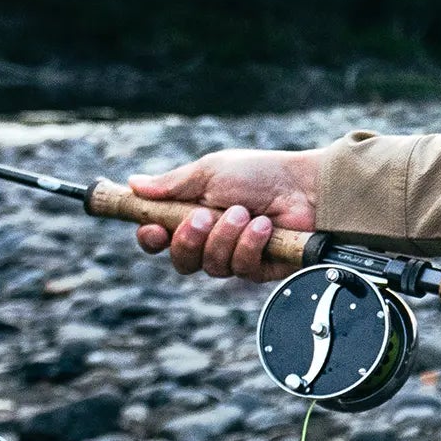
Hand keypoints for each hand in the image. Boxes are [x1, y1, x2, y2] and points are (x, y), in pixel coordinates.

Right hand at [127, 149, 322, 281]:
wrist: (307, 185)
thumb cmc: (260, 174)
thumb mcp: (211, 172)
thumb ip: (173, 184)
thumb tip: (134, 183)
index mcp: (193, 215)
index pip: (159, 239)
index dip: (150, 239)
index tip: (152, 228)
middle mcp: (211, 240)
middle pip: (181, 261)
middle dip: (188, 240)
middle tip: (205, 216)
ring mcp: (235, 256)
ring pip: (211, 266)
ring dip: (225, 237)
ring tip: (244, 212)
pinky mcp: (260, 268)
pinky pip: (241, 269)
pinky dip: (250, 245)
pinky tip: (264, 227)